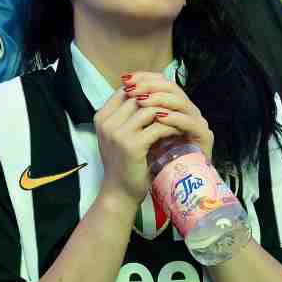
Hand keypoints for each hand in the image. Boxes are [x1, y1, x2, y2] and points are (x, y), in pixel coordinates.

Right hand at [94, 87, 179, 203]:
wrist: (119, 192)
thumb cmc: (123, 162)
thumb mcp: (119, 134)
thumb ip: (127, 115)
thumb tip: (147, 91)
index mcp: (102, 116)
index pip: (126, 89)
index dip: (146, 89)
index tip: (164, 95)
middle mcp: (107, 122)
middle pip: (138, 96)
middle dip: (160, 99)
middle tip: (177, 103)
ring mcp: (117, 133)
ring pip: (149, 109)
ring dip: (168, 112)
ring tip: (180, 116)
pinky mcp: (132, 145)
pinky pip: (157, 127)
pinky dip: (170, 127)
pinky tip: (178, 131)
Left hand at [122, 71, 214, 161]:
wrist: (170, 187)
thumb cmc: (151, 161)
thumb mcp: (142, 133)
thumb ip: (138, 114)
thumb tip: (121, 90)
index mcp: (175, 108)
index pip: (162, 83)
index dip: (145, 78)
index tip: (125, 79)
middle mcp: (188, 111)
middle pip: (172, 87)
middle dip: (150, 86)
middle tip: (133, 89)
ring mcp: (198, 123)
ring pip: (181, 102)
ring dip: (160, 100)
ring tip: (142, 101)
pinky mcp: (205, 137)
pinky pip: (189, 122)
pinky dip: (174, 118)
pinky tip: (159, 118)